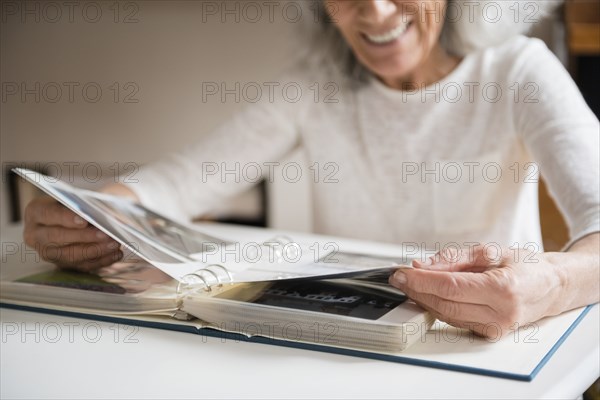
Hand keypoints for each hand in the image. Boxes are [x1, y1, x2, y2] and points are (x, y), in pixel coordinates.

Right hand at [23, 196, 122, 270]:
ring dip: (94, 251)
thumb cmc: (73, 204)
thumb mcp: (73, 198)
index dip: (66, 218)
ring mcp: (48, 253)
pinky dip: (101, 260)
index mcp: (35, 213)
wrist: (69, 217)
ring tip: (114, 244)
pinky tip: (115, 254)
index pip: (48, 215)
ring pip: (69, 255)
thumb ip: (82, 204)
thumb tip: (102, 212)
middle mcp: (36, 235)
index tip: (84, 220)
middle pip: (57, 238)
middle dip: (84, 237)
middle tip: (106, 234)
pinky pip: (81, 265)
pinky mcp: (62, 264)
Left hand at [388, 245, 563, 337]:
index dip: (421, 281)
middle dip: (416, 291)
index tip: (401, 273)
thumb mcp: (489, 251)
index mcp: (502, 288)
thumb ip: (453, 259)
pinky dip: (438, 307)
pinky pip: (456, 320)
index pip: (450, 287)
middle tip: (399, 278)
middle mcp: (500, 313)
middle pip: (445, 304)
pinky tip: (428, 295)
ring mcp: (496, 328)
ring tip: (409, 284)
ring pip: (447, 315)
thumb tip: (421, 266)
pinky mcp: (490, 334)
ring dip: (424, 300)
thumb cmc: (523, 266)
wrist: (551, 286)